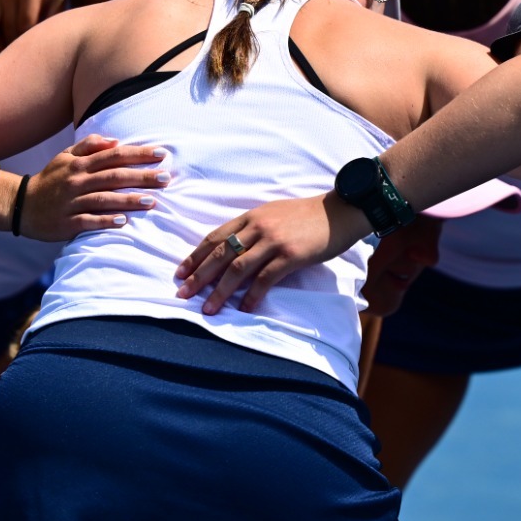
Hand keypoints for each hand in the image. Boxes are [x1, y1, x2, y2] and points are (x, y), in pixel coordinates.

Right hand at [17, 134, 171, 240]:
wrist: (21, 205)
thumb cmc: (50, 179)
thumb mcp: (65, 156)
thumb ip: (89, 145)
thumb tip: (116, 141)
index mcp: (80, 163)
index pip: (114, 155)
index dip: (139, 154)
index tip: (162, 154)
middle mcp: (77, 181)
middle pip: (114, 176)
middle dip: (141, 177)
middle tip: (166, 179)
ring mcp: (72, 202)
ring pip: (104, 199)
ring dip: (129, 200)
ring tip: (152, 201)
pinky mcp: (67, 222)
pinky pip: (88, 221)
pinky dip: (106, 221)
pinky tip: (124, 221)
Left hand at [175, 194, 370, 313]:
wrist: (340, 211)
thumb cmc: (308, 216)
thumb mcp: (274, 214)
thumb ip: (253, 229)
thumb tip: (234, 250)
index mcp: (251, 217)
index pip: (215, 237)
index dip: (195, 256)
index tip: (181, 272)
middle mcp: (257, 227)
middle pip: (220, 254)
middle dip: (199, 276)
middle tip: (183, 294)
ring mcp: (273, 241)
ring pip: (237, 269)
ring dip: (220, 291)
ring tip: (208, 309)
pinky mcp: (290, 255)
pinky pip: (265, 279)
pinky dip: (252, 296)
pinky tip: (245, 309)